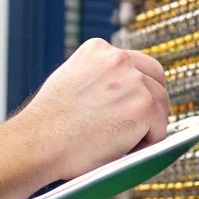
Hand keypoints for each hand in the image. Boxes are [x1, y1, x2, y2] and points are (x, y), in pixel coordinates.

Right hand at [16, 38, 168, 179]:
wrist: (38, 142)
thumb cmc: (48, 125)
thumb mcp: (69, 82)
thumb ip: (96, 80)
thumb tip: (119, 96)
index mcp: (98, 49)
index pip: (136, 63)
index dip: (139, 87)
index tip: (135, 104)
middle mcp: (118, 58)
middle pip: (155, 80)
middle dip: (151, 103)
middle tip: (140, 126)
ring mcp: (133, 81)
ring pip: (160, 104)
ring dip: (148, 125)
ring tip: (125, 142)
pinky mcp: (144, 106)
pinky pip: (161, 128)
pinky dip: (148, 143)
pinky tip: (126, 149)